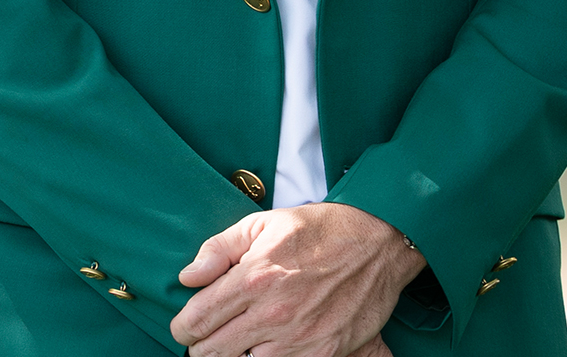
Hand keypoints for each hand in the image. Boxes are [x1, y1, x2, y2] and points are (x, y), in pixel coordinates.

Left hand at [170, 202, 424, 356]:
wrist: (383, 241)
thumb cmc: (324, 229)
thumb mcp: (267, 223)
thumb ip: (220, 248)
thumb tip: (187, 277)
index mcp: (254, 278)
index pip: (193, 322)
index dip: (184, 326)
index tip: (191, 322)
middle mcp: (272, 313)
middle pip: (209, 353)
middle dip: (206, 343)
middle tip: (218, 331)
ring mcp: (297, 338)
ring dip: (237, 354)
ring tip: (246, 338)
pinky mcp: (321, 354)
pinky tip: (273, 344)